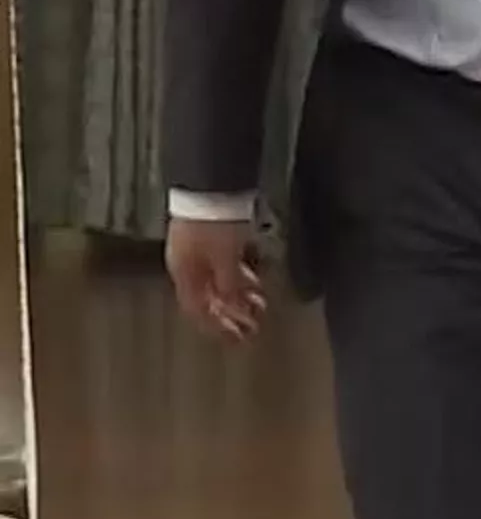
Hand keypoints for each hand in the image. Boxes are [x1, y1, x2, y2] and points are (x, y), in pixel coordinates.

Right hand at [164, 217, 266, 340]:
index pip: (197, 310)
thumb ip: (229, 284)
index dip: (217, 327)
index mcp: (184, 272)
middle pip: (207, 297)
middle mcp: (187, 263)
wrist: (213, 181)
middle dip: (230, 313)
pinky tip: (252, 279)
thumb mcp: (225, 256)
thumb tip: (233, 307)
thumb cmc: (215, 219)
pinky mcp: (212, 235)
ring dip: (237, 296)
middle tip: (253, 325)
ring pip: (217, 281)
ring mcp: (198, 249)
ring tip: (258, 304)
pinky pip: (224, 265)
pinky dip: (239, 277)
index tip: (238, 337)